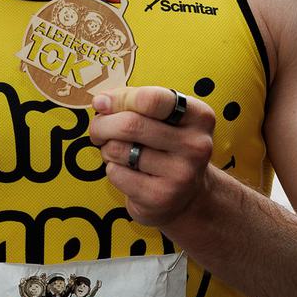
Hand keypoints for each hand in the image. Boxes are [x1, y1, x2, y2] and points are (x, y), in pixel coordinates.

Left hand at [90, 85, 214, 229]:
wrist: (188, 195)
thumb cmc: (166, 146)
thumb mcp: (162, 118)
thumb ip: (134, 102)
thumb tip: (101, 102)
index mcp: (198, 116)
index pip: (152, 100)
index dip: (119, 99)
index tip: (102, 103)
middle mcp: (195, 145)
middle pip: (131, 124)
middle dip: (102, 124)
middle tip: (97, 129)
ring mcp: (180, 174)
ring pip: (119, 149)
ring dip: (107, 148)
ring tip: (119, 153)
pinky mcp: (161, 197)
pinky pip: (116, 173)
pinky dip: (111, 169)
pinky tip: (127, 172)